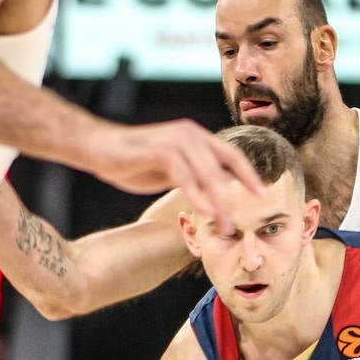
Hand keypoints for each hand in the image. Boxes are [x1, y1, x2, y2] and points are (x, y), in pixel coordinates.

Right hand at [87, 120, 263, 234]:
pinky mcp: (160, 150)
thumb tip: (210, 193)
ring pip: (207, 173)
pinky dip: (195, 194)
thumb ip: (191, 175)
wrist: (98, 148)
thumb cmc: (131, 160)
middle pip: (224, 166)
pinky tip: (202, 211)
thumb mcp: (169, 169)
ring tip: (224, 225)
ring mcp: (175, 140)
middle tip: (242, 220)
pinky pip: (184, 175)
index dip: (248, 175)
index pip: (231, 155)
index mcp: (195, 137)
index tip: (262, 194)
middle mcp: (190, 134)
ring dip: (218, 202)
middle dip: (236, 194)